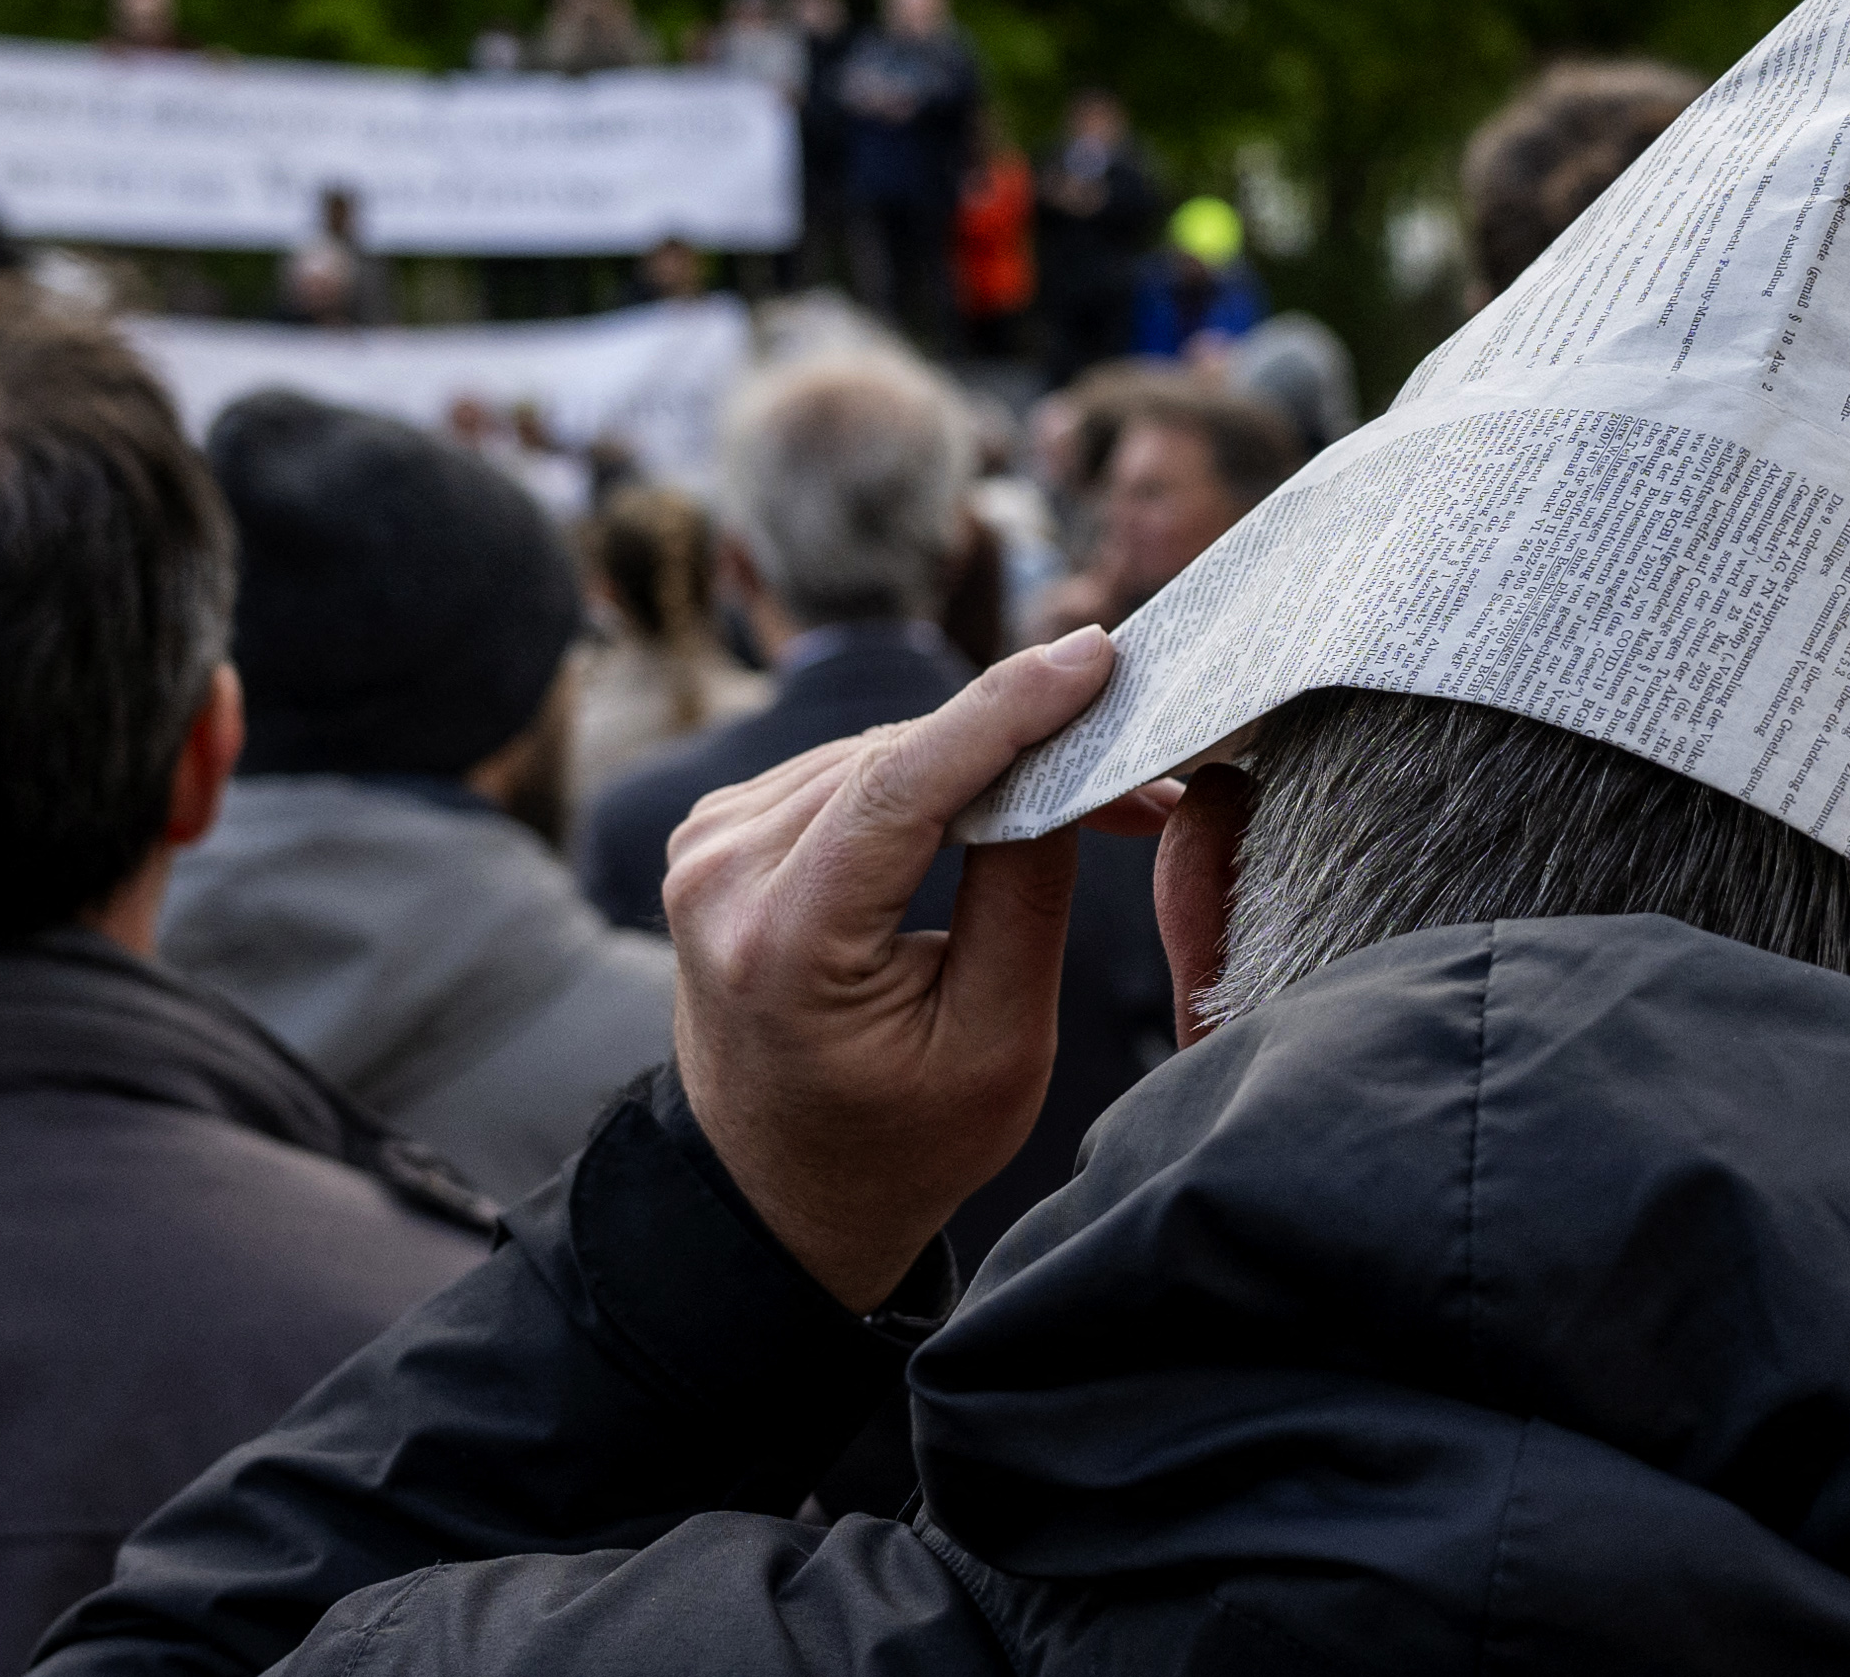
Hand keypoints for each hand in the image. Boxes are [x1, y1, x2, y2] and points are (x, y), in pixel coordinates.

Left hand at [663, 627, 1176, 1310]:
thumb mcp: (995, 1047)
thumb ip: (1026, 896)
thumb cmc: (897, 1143)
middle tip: (1142, 768)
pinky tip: (997, 797)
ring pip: (878, 753)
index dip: (1006, 710)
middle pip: (896, 759)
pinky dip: (929, 775)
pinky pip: (848, 771)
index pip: (900, 785)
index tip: (1097, 659)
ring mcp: (707, 846)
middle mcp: (720, 874)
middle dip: (1023, 745)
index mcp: (778, 940)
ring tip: (1089, 789)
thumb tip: (1059, 764)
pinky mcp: (721, 833)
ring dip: (983, 759)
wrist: (778, 1189)